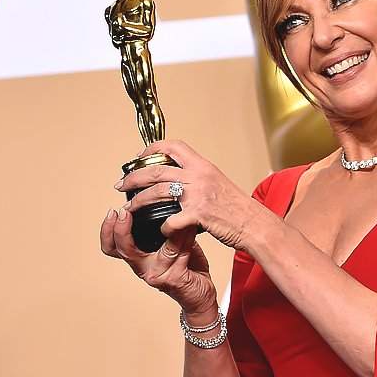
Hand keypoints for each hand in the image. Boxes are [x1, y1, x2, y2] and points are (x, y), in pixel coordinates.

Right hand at [100, 207, 217, 313]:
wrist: (200, 294)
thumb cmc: (185, 267)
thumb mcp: (168, 245)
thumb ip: (160, 229)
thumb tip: (160, 199)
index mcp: (138, 258)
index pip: (111, 247)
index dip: (106, 231)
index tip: (112, 213)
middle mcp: (143, 268)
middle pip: (123, 250)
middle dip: (120, 230)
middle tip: (124, 212)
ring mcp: (158, 275)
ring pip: (161, 247)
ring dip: (171, 227)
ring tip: (178, 211)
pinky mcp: (174, 278)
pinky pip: (179, 252)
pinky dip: (186, 237)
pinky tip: (191, 226)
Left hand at [117, 139, 267, 250]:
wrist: (254, 223)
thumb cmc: (237, 208)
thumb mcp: (218, 182)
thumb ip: (198, 177)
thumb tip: (178, 177)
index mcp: (202, 166)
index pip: (174, 146)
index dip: (153, 149)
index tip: (139, 157)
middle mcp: (198, 176)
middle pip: (157, 169)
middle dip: (134, 177)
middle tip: (123, 184)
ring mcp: (197, 195)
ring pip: (157, 191)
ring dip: (138, 201)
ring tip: (129, 207)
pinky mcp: (197, 215)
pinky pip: (171, 220)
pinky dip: (163, 226)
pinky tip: (161, 230)